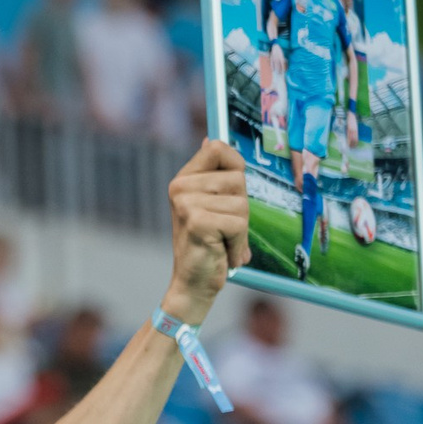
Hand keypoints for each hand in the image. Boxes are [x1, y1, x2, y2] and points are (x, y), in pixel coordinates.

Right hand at [161, 139, 251, 320]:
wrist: (193, 284)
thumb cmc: (207, 246)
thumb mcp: (210, 206)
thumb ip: (214, 176)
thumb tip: (210, 139)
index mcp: (183, 180)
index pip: (217, 148)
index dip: (235, 166)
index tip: (231, 192)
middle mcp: (180, 188)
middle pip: (238, 179)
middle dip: (241, 208)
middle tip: (224, 229)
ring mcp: (186, 203)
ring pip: (242, 204)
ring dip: (241, 230)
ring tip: (223, 243)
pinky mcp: (197, 222)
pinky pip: (239, 224)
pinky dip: (238, 244)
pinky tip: (223, 253)